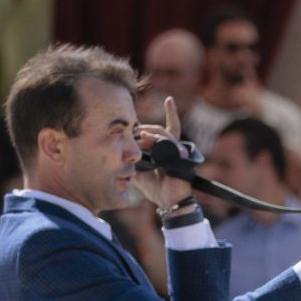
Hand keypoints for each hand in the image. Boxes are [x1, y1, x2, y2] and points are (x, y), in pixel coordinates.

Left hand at [133, 97, 190, 211]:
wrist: (168, 201)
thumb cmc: (155, 187)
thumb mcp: (138, 169)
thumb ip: (132, 157)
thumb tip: (119, 146)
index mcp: (165, 148)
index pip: (167, 127)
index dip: (171, 113)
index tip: (169, 99)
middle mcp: (174, 147)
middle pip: (160, 129)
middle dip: (145, 128)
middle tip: (132, 132)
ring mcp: (179, 151)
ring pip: (164, 134)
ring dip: (150, 133)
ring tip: (139, 136)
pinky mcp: (181, 158)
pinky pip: (170, 144)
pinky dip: (158, 140)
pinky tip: (146, 138)